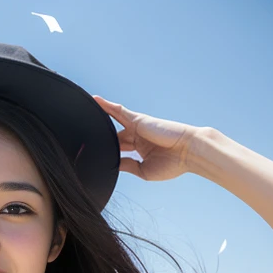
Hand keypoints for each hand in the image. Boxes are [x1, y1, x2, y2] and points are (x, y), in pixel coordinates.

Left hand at [93, 95, 212, 180]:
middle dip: (100, 135)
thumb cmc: (173, 163)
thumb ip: (127, 166)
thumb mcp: (144, 170)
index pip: (119, 149)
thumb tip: (111, 164)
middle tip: (82, 134)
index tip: (92, 155)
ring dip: (99, 115)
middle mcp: (138, 136)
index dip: (107, 151)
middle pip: (114, 135)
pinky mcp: (138, 119)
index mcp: (140, 149)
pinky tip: (94, 101)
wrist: (190, 152)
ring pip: (113, 120)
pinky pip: (118, 110)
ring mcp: (137, 127)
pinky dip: (106, 105)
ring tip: (83, 111)